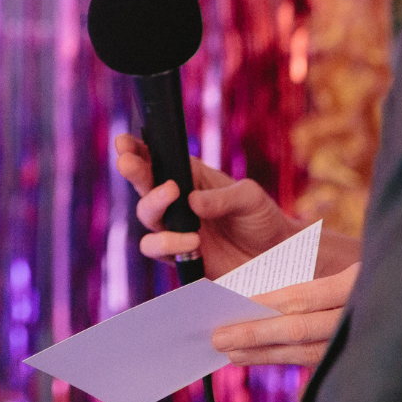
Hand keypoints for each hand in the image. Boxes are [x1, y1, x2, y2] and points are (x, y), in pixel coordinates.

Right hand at [114, 133, 301, 278]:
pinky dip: (169, 244)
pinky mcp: (178, 255)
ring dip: (153, 205)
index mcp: (190, 176)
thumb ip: (222, 197)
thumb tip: (191, 201)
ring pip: (146, 215)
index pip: (157, 159)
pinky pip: (156, 248)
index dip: (135, 149)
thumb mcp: (251, 198)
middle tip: (128, 163)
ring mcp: (175, 228)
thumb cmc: (262, 219)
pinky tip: (194, 241)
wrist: (277, 259)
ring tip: (173, 196)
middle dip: (132, 169)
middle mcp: (176, 201)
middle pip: (142, 182)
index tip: (123, 143)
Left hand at [212, 263, 357, 365]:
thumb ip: (308, 274)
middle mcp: (361, 314)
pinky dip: (282, 358)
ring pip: (305, 351)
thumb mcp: (345, 260)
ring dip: (264, 353)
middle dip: (255, 335)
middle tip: (217, 338)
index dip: (266, 303)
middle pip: (300, 329)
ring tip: (230, 352)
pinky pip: (315, 362)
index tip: (231, 304)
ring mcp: (363, 341)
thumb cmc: (369, 267)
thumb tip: (251, 291)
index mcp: (356, 282)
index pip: (302, 295)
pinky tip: (255, 357)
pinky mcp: (359, 358)